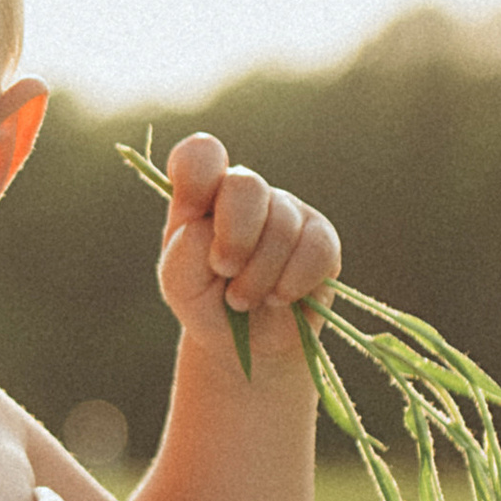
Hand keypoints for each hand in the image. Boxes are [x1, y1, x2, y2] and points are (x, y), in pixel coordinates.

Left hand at [155, 134, 338, 375]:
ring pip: (281, 223)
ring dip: (259, 273)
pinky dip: (292, 281)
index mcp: (204, 195)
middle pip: (246, 185)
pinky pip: (315, 248)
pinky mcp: (321, 238)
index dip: (197, 174)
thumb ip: (183, 252)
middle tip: (224, 271)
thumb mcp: (180, 283)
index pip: (201, 154)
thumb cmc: (207, 303)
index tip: (190, 212)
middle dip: (234, 236)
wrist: (246, 345)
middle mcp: (246, 195)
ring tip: (243, 300)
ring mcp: (286, 211)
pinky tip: (279, 298)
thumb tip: (207, 228)